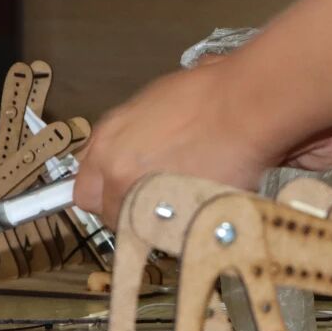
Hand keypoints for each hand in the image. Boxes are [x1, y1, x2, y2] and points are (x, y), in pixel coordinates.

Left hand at [74, 66, 271, 227]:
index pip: (85, 187)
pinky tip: (203, 206)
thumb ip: (133, 135)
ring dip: (158, 222)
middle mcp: (118, 173)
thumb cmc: (212, 94)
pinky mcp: (173, 220)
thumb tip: (139, 149)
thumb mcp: (155, 103)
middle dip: (130, 210)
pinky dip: (185, 228)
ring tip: (187, 202)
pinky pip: (171, 236)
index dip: (108, 191)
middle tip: (158, 200)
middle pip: (108, 214)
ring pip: (140, 229)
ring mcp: (144, 199)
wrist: (245, 109)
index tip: (123, 192)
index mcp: (108, 141)